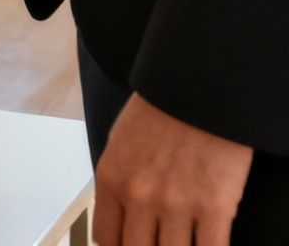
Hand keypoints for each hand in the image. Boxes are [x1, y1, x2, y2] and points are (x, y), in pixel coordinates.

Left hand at [93, 94, 251, 245]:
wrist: (200, 90)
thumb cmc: (161, 112)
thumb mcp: (120, 145)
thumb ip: (118, 184)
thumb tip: (122, 216)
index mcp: (111, 180)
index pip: (107, 238)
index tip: (131, 244)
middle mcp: (138, 197)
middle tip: (157, 241)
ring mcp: (176, 205)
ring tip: (183, 240)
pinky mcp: (214, 207)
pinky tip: (206, 243)